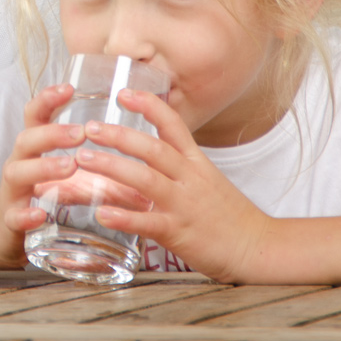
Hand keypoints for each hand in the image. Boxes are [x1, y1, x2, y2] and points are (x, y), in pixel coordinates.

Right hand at [0, 84, 87, 268]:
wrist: (3, 233)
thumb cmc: (43, 197)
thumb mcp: (66, 175)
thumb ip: (96, 164)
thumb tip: (146, 159)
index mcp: (34, 149)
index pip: (35, 116)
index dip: (48, 99)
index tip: (69, 87)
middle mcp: (19, 164)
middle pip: (26, 138)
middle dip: (53, 132)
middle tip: (81, 132)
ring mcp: (12, 192)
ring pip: (17, 172)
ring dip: (43, 166)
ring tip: (69, 166)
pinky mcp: (9, 221)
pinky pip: (14, 216)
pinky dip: (26, 214)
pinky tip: (40, 214)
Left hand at [74, 89, 272, 281]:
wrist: (258, 247)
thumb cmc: (227, 214)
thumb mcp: (205, 178)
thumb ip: (176, 164)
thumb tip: (143, 150)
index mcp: (195, 162)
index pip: (173, 124)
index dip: (149, 106)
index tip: (123, 92)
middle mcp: (189, 178)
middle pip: (153, 149)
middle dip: (119, 135)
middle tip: (88, 128)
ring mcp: (184, 205)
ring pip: (145, 179)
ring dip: (112, 167)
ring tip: (83, 160)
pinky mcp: (179, 233)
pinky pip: (148, 222)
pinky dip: (124, 217)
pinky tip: (101, 213)